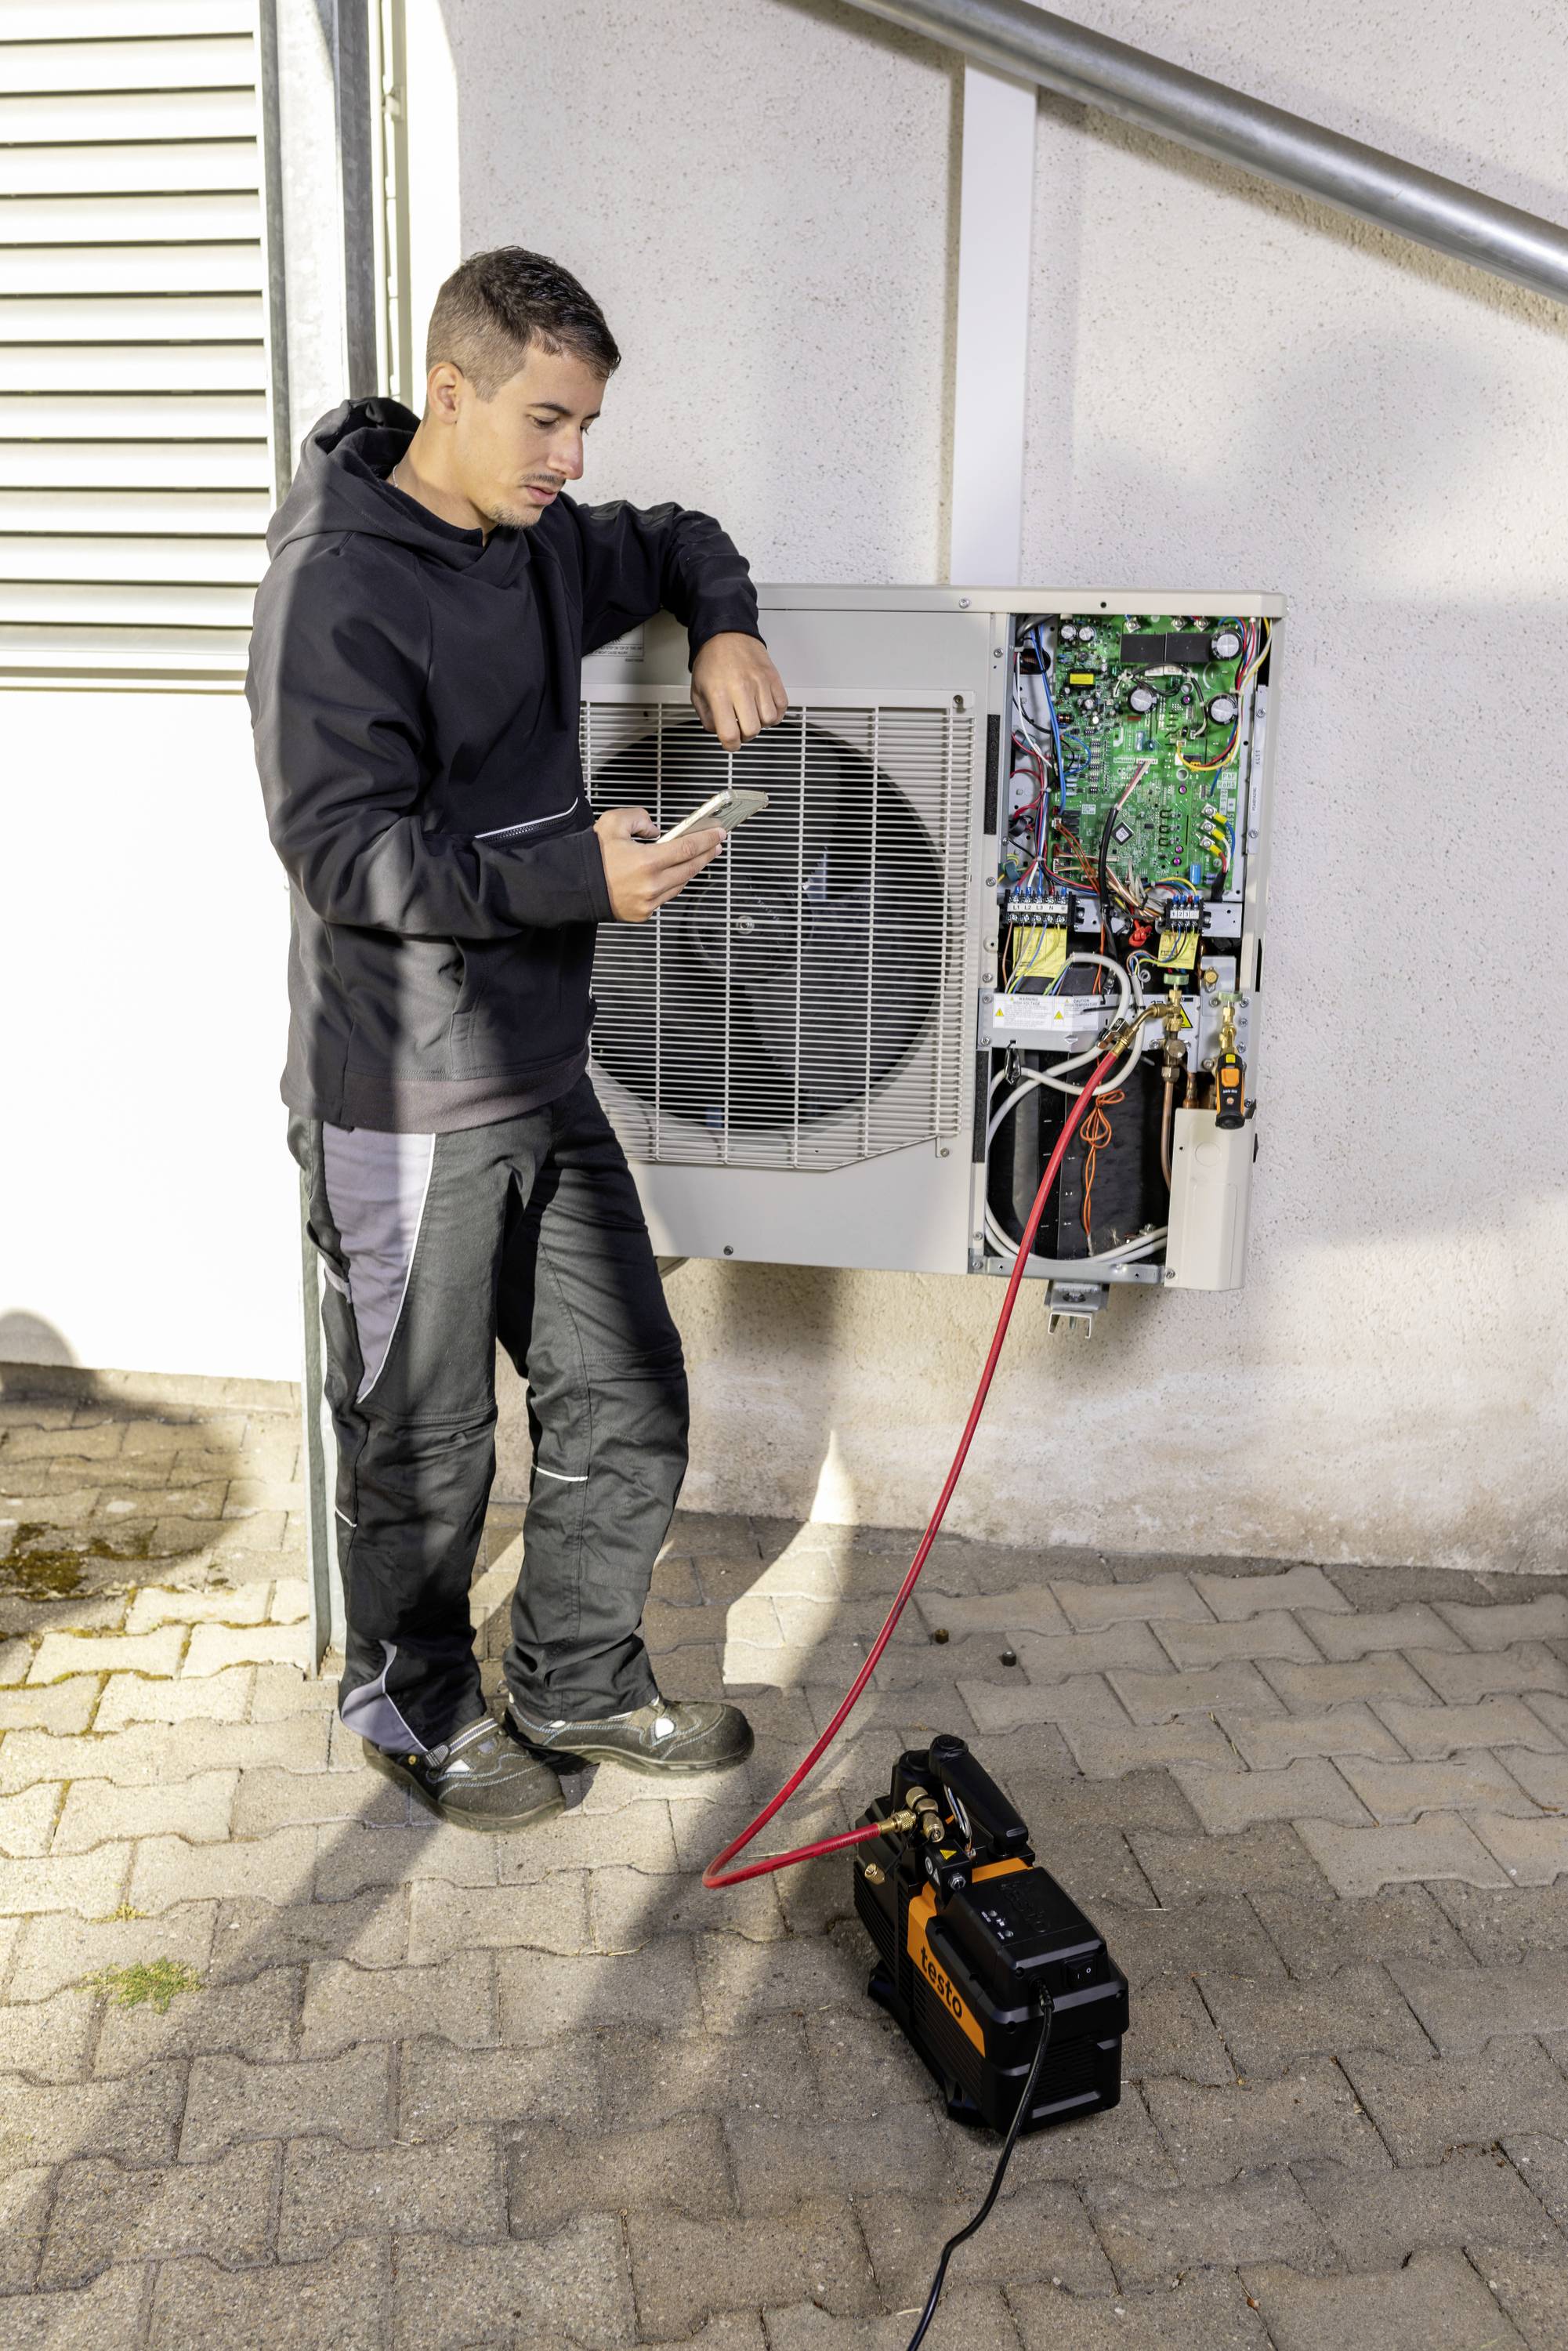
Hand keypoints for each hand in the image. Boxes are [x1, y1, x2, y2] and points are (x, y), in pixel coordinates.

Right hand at [594, 804, 724, 923]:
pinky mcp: (643, 913)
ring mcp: (648, 902)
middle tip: (716, 845)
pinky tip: (675, 874)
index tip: (719, 834)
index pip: (688, 848)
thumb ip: (639, 818)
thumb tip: (655, 830)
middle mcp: (651, 885)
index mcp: (646, 862)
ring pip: (680, 884)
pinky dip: (673, 884)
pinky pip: (666, 896)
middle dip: (706, 855)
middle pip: (690, 868)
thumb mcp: (612, 823)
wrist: (572, 886)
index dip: (707, 840)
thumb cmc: (589, 858)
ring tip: (697, 858)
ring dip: (691, 870)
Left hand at [691, 632, 787, 750]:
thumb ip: (706, 717)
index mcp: (719, 693)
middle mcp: (741, 688)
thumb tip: (719, 732)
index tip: (730, 743)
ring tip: (752, 714)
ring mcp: (760, 683)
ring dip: (760, 723)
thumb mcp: (697, 691)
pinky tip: (764, 708)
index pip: (730, 734)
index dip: (730, 745)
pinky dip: (775, 713)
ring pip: (769, 720)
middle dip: (745, 735)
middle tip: (740, 727)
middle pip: (752, 730)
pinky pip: (782, 706)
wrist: (726, 634)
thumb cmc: (712, 660)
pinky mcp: (773, 678)